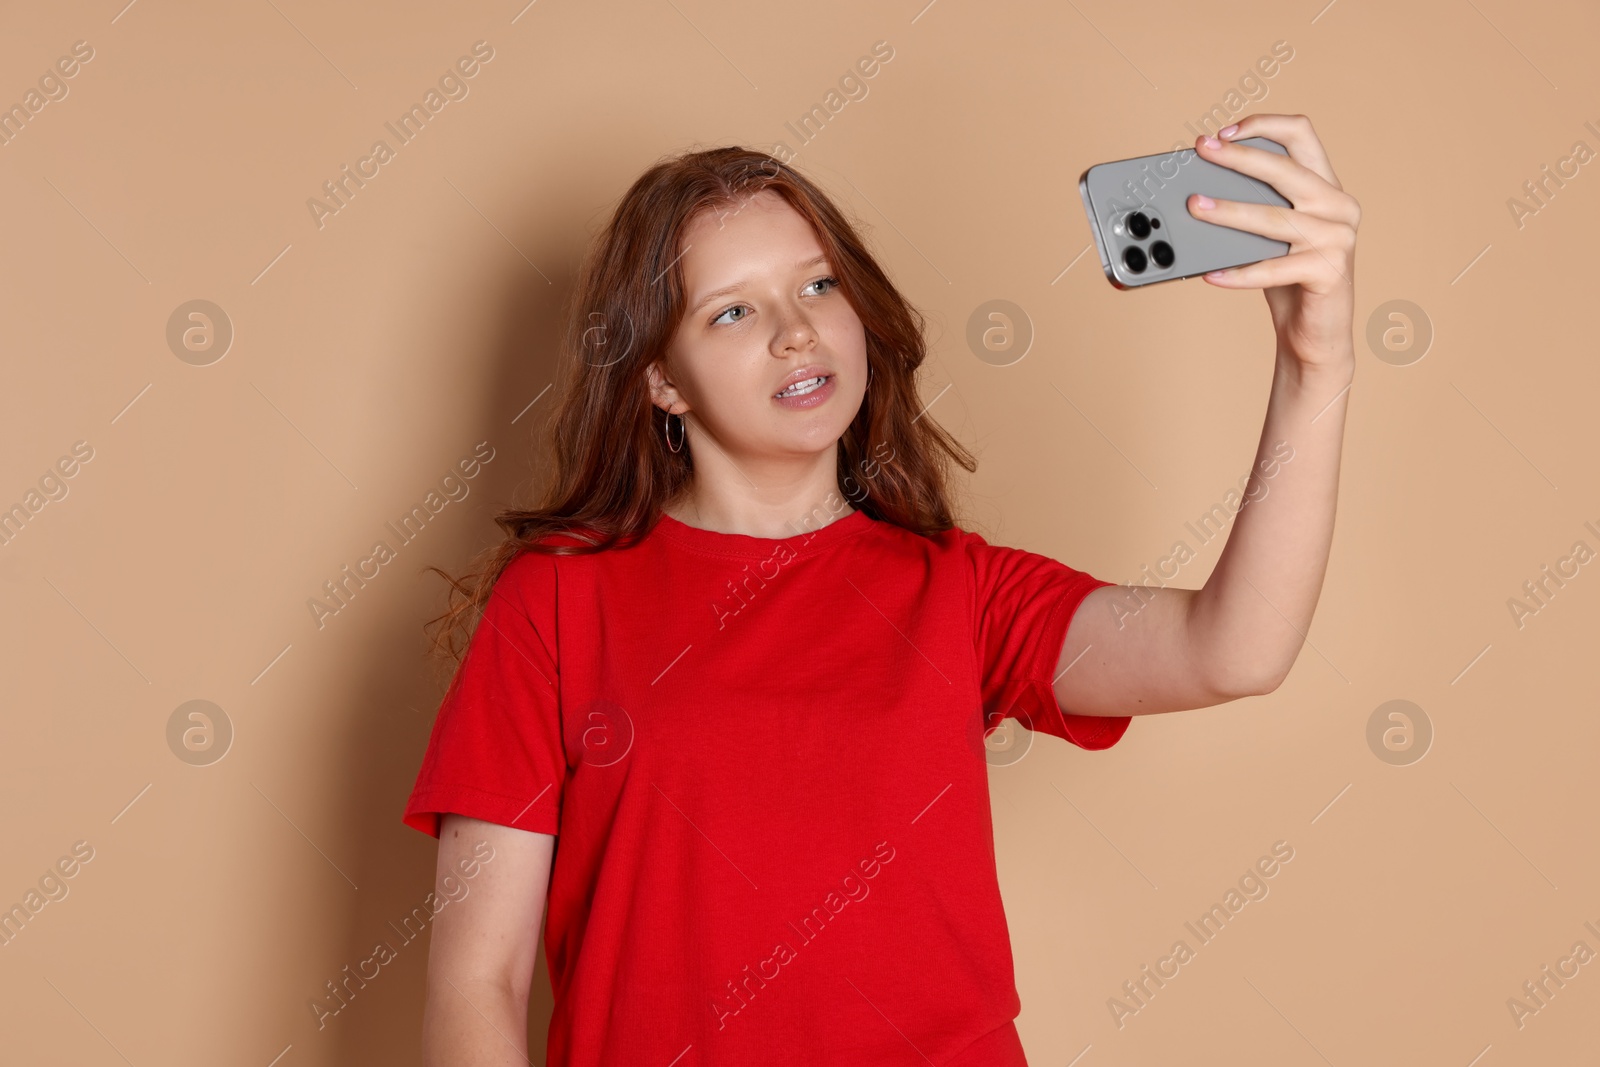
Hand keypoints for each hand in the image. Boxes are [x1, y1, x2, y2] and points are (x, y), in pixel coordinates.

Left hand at [1188, 113, 1359, 372]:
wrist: (1316, 331)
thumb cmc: (1288, 279)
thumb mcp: (1272, 235)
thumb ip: (1253, 206)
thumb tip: (1198, 190)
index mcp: (1326, 186)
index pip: (1301, 134)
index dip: (1263, 125)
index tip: (1224, 132)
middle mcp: (1338, 205)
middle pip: (1284, 168)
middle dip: (1238, 156)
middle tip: (1201, 151)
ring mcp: (1337, 238)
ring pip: (1273, 218)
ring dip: (1229, 211)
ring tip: (1194, 207)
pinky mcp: (1329, 271)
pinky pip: (1273, 269)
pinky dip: (1239, 273)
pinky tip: (1211, 275)